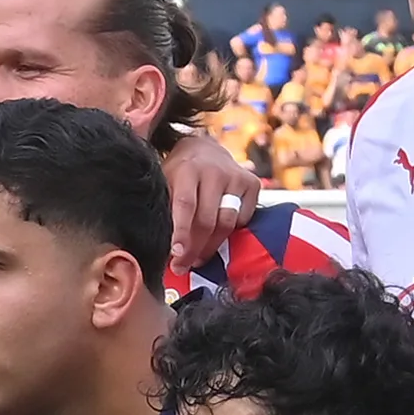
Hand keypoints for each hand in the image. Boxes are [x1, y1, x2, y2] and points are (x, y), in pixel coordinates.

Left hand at [163, 128, 258, 273]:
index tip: (176, 254)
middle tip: (183, 266)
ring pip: (227, 224)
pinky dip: (230, 231)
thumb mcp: (166, 182)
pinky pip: (243, 219)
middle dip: (194, 249)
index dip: (181, 232)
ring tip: (198, 258)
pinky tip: (217, 232)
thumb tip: (161, 248)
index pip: (186, 205)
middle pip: (207, 220)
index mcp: (188, 170)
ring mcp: (236, 177)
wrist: (205, 148)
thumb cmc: (180, 172)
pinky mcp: (253, 184)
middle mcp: (214, 171)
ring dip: (211, 247)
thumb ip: (165, 209)